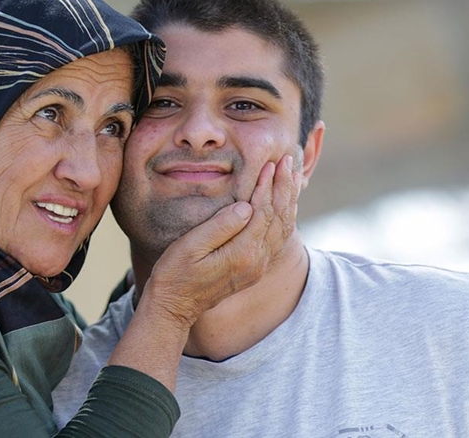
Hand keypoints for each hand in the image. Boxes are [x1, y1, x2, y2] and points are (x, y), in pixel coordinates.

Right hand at [143, 154, 299, 329]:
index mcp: (242, 253)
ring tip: (294, 177)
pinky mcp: (253, 269)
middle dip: (284, 187)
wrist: (174, 307)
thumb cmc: (175, 274)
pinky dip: (285, 219)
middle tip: (288, 161)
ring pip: (282, 229)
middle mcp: (256, 261)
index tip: (270, 163)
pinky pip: (277, 240)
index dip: (267, 185)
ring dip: (289, 201)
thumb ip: (221, 226)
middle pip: (279, 218)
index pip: (262, 211)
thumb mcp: (191, 246)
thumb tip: (246, 206)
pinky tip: (285, 206)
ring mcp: (257, 267)